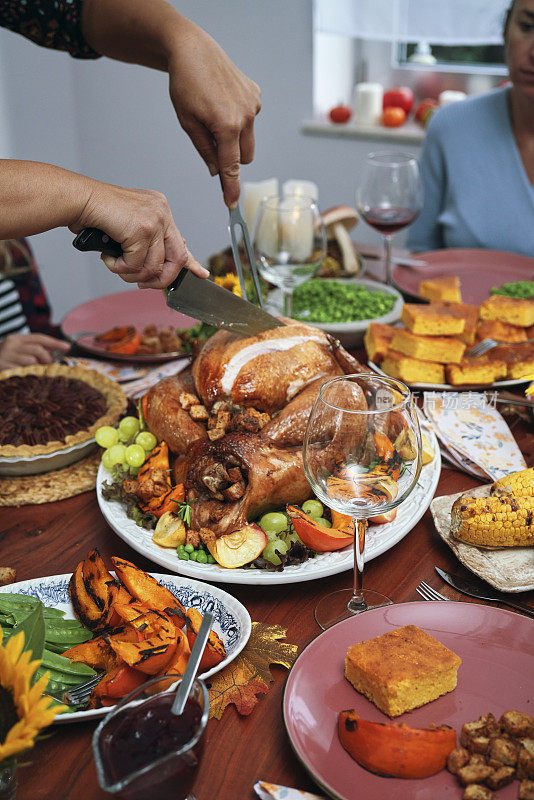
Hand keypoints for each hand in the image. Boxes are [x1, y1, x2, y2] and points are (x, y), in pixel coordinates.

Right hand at [0, 334, 69, 369]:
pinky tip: (26, 377)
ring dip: (37, 369)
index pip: (39, 338)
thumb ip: (32, 350)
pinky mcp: (3, 367)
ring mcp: (5, 356)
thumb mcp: (16, 352)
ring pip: (31, 361)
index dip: (55, 342)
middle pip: (38, 349)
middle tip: (48, 367)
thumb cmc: (4, 361)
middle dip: (47, 359)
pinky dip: (28, 375)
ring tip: (34, 373)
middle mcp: (10, 344)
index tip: (67, 347)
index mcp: (15, 338)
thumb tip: (53, 353)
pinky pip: (23, 372)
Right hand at [70, 182, 208, 288]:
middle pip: (177, 259)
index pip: (181, 242)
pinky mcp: (141, 229)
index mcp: (160, 210)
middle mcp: (162, 212)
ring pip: (154, 267)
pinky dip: (119, 268)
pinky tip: (108, 257)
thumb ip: (146, 242)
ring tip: (116, 265)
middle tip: (142, 284)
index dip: (191, 263)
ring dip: (132, 275)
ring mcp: (154, 220)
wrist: (78, 199)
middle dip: (160, 280)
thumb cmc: (97, 214)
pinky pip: (136, 265)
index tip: (201, 274)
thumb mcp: (128, 227)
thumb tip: (159, 265)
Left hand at [167, 21, 260, 207]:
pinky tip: (223, 101)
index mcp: (226, 126)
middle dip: (232, 157)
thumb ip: (205, 150)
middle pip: (245, 157)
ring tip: (215, 115)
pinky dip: (239, 119)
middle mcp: (245, 116)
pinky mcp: (255, 95)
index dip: (231, 188)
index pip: (231, 166)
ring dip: (235, 138)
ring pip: (249, 139)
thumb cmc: (185, 84)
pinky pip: (250, 119)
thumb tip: (217, 171)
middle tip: (210, 138)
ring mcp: (253, 105)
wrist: (193, 50)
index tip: (232, 204)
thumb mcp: (187, 122)